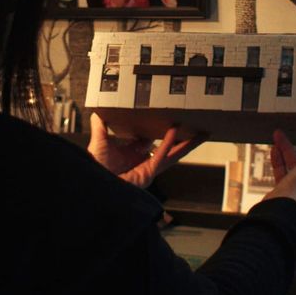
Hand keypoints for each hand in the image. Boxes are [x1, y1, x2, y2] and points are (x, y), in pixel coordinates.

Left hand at [88, 114, 204, 188]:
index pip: (150, 140)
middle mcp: (142, 160)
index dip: (158, 130)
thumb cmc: (96, 167)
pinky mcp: (148, 172)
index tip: (166, 119)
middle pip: (168, 149)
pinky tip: (175, 131)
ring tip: (200, 135)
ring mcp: (147, 167)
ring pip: (172, 155)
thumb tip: (98, 111)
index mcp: (132, 153)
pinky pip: (161, 156)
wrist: (95, 183)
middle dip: (182, 141)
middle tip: (194, 130)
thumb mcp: (99, 141)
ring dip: (186, 145)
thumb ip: (100, 125)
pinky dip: (168, 144)